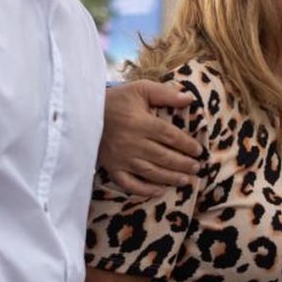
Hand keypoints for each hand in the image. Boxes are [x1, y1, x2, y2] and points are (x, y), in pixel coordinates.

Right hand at [99, 80, 203, 197]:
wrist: (83, 113)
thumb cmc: (116, 100)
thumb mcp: (140, 89)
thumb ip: (165, 93)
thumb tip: (189, 98)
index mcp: (141, 123)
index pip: (170, 136)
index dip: (186, 145)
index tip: (198, 150)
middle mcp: (133, 143)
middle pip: (164, 157)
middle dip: (183, 164)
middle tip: (197, 168)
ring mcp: (121, 158)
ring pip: (151, 172)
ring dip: (171, 178)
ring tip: (186, 180)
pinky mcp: (111, 168)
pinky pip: (129, 184)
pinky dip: (145, 190)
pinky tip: (159, 191)